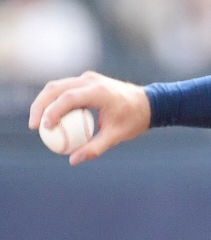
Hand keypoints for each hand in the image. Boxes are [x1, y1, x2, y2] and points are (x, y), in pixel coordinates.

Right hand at [28, 71, 150, 164]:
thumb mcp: (116, 136)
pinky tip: (50, 119)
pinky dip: (54, 101)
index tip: (44, 127)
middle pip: (56, 88)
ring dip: (44, 102)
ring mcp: (88, 78)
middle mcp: (91, 80)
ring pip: (57, 86)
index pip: (69, 97)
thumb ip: (95, 148)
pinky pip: (65, 89)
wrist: (147, 103)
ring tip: (38, 124)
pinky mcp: (87, 81)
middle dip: (40, 105)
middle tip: (33, 126)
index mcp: (99, 91)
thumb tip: (73, 160)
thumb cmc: (133, 119)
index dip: (53, 111)